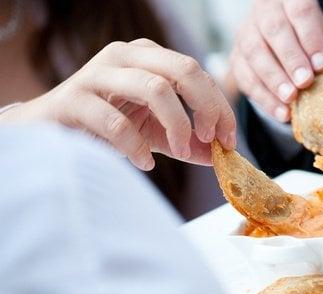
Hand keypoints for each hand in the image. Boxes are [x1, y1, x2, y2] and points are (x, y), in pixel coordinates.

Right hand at [0, 39, 235, 169]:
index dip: (220, 106)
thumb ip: (189, 141)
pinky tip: (144, 163)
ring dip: (177, 125)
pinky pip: (116, 123)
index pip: (198, 73)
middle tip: (209, 139)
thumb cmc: (106, 127)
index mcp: (149, 57)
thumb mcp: (155, 133)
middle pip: (184, 70)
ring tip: (180, 151)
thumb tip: (222, 155)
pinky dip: (137, 148)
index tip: (229, 139)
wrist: (50, 131)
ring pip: (155, 88)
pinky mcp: (75, 101)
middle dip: (206, 107)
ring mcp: (98, 75)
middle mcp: (126, 56)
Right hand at [231, 0, 322, 121]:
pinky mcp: (235, 57)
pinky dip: (264, 97)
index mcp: (290, 0)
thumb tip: (322, 78)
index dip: (310, 37)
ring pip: (254, 52)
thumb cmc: (308, 43)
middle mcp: (264, 11)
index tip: (320, 65)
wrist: (283, 48)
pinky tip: (281, 111)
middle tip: (304, 82)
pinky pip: (245, 77)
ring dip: (274, 78)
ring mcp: (246, 32)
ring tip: (290, 98)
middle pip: (274, 29)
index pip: (300, 11)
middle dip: (290, 58)